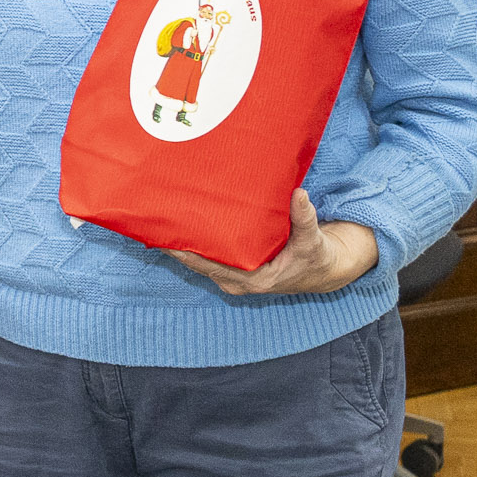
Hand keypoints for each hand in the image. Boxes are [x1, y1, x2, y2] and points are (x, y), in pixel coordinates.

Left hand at [173, 190, 381, 297]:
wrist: (323, 270)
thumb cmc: (317, 256)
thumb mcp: (314, 239)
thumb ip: (304, 218)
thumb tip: (299, 194)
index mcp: (254, 279)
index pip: (210, 265)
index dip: (185, 252)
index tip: (164, 237)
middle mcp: (238, 282)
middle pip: (197, 264)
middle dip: (175, 246)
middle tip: (152, 221)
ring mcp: (235, 277)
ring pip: (199, 262)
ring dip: (180, 245)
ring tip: (157, 221)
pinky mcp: (235, 270)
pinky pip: (208, 258)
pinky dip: (193, 245)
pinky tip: (177, 228)